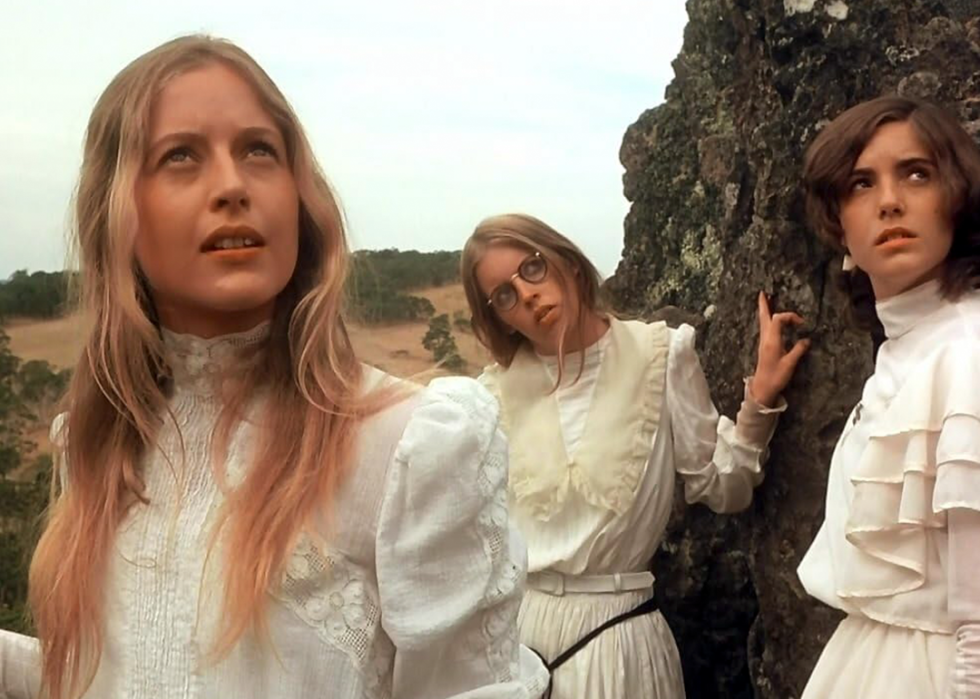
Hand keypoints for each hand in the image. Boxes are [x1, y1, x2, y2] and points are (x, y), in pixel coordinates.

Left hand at [749, 291, 809, 407]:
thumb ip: (798, 350)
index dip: (790, 316)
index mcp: (771, 340)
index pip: (778, 318)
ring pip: (763, 321)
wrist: (762, 388)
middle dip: (764, 304)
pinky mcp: (764, 346)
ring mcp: (763, 342)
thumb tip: (806, 339)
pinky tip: (769, 319)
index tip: (801, 323)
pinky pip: (764, 328)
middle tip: (764, 292)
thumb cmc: (776, 377)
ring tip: (765, 300)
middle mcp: (765, 338)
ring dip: (764, 310)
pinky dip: (767, 319)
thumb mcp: (790, 364)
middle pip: (764, 316)